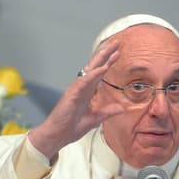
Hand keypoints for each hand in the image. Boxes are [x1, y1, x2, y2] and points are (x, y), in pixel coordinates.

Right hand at [25, 40, 124, 162]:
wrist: (57, 136)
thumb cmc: (70, 127)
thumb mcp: (95, 119)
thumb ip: (107, 112)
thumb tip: (121, 108)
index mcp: (86, 92)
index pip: (99, 73)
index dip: (108, 63)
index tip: (118, 53)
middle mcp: (81, 87)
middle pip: (95, 67)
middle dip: (105, 54)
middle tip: (116, 43)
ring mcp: (76, 89)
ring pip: (90, 70)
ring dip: (101, 59)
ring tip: (110, 49)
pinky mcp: (71, 94)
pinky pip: (84, 82)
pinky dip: (94, 74)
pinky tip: (102, 68)